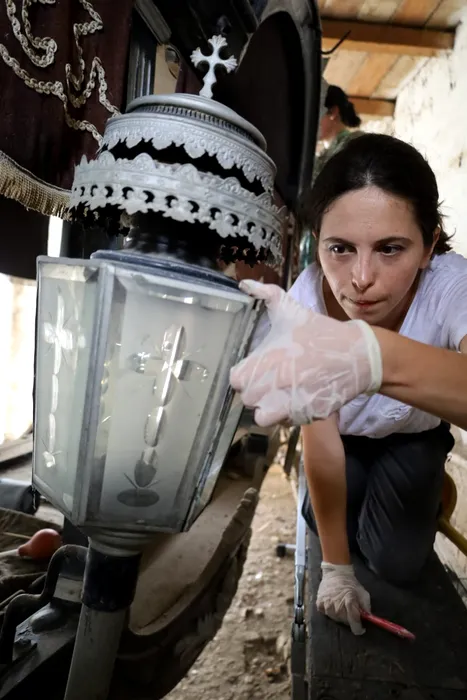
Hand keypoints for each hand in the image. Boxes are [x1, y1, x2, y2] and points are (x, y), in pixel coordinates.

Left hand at [230, 280, 381, 426]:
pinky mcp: (304, 416)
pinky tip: (298, 398)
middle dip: (258, 392)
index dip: (245, 376)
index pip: (236, 380)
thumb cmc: (319, 331)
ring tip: (282, 394)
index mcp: (262, 363)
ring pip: (264, 417)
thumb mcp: (290, 309)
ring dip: (270, 407)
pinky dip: (289, 414)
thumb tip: (244, 282)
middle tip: (272, 380)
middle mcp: (271, 386)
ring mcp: (288, 404)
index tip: (257, 370)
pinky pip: (285, 423)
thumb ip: (265, 295)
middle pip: (248, 400)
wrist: (356, 354)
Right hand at [317, 562, 370, 634]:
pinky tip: (333, 606)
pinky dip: (329, 612)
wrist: (336, 572)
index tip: (361, 629)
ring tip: (342, 608)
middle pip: (344, 621)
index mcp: (350, 600)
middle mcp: (337, 604)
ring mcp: (327, 603)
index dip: (358, 628)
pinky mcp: (319, 602)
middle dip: (350, 620)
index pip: (354, 620)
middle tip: (351, 613)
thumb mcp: (362, 592)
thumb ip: (366, 606)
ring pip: (335, 618)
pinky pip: (325, 614)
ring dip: (339, 617)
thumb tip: (368, 618)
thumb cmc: (350, 583)